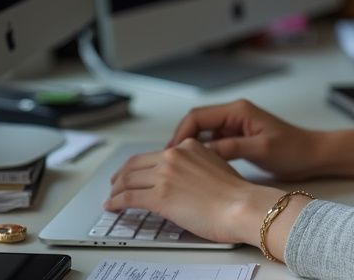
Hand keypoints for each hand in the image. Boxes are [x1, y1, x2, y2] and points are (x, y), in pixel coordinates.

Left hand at [105, 138, 281, 244]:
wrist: (242, 206)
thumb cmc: (236, 194)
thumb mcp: (216, 165)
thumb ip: (196, 165)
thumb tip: (183, 178)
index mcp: (188, 146)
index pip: (154, 154)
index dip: (139, 164)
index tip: (134, 172)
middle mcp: (174, 156)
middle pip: (135, 164)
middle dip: (121, 175)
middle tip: (116, 184)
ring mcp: (164, 176)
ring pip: (128, 180)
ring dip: (116, 190)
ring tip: (112, 197)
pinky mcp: (158, 197)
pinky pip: (128, 198)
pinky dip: (115, 202)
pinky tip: (112, 206)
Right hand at [169, 99, 323, 180]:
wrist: (312, 156)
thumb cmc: (293, 149)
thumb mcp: (261, 149)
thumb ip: (231, 148)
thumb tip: (202, 152)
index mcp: (238, 111)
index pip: (198, 117)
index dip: (181, 134)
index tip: (172, 153)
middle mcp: (234, 115)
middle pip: (196, 124)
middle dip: (181, 142)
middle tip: (169, 162)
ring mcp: (235, 127)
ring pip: (203, 135)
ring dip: (191, 149)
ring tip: (180, 168)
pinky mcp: (238, 139)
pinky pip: (213, 144)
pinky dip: (203, 154)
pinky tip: (198, 169)